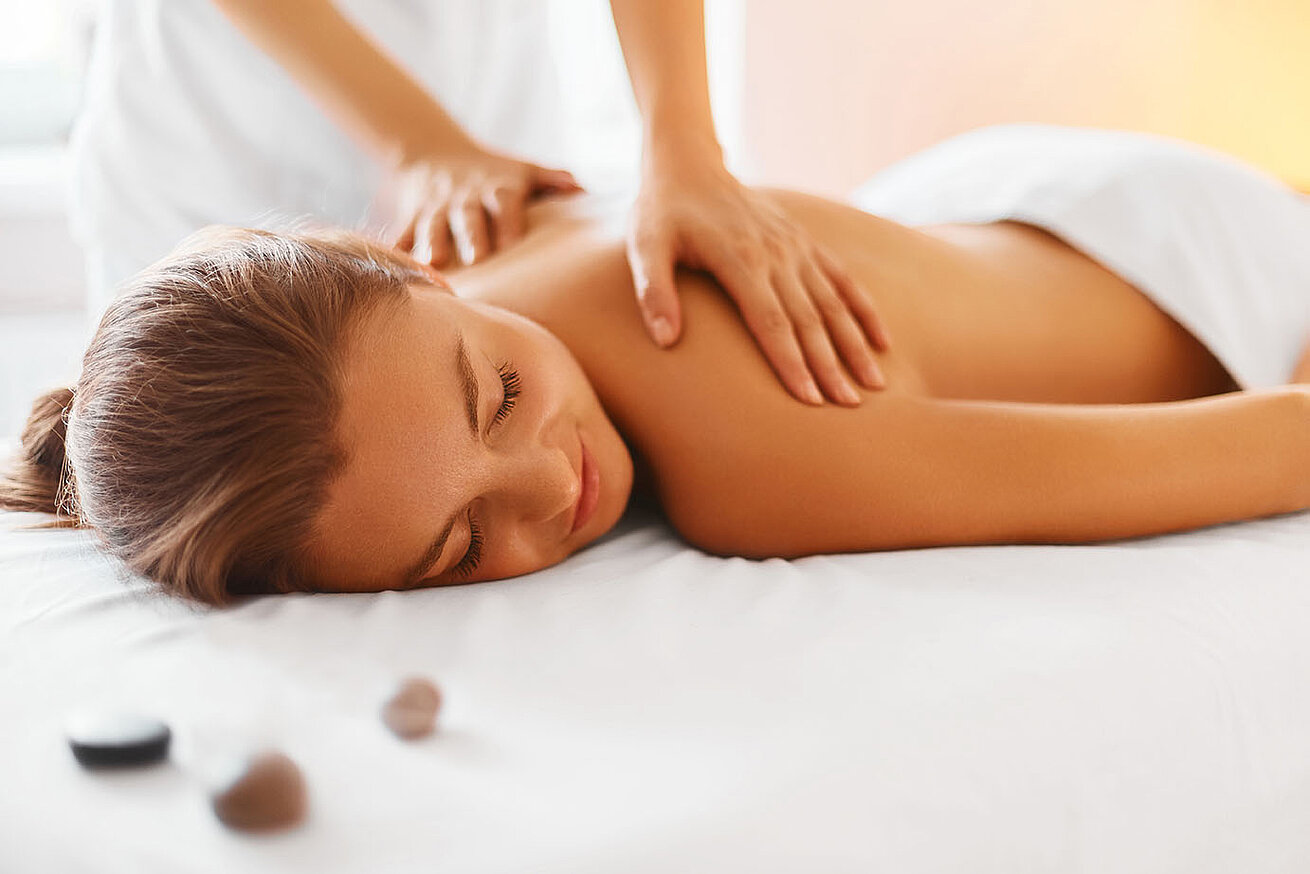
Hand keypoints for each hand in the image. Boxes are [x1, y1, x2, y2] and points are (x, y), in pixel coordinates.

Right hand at [387, 148, 581, 266]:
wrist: (434, 150)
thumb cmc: (493, 171)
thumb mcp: (523, 169)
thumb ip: (552, 180)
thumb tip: (583, 189)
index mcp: (498, 188)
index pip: (505, 201)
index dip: (508, 220)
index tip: (512, 243)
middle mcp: (466, 197)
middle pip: (469, 216)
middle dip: (471, 235)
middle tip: (477, 259)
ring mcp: (437, 207)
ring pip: (433, 225)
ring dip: (433, 243)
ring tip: (434, 265)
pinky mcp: (413, 215)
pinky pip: (403, 233)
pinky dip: (398, 250)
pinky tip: (394, 269)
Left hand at [627, 155, 889, 405]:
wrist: (689, 163)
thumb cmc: (661, 212)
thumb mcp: (645, 247)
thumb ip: (654, 292)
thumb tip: (665, 340)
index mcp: (740, 259)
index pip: (772, 322)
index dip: (791, 363)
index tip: (809, 400)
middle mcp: (777, 254)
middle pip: (809, 320)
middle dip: (831, 366)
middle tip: (849, 407)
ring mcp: (795, 247)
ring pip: (833, 304)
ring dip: (855, 345)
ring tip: (874, 385)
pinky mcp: (804, 242)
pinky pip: (842, 279)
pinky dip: (864, 310)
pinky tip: (882, 342)